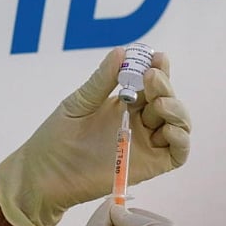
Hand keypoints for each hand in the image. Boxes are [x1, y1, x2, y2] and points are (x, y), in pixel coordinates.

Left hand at [0, 47, 190, 225]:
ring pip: (177, 124)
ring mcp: (145, 144)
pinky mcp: (149, 166)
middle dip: (164, 86)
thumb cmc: (57, 137)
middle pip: (166, 100)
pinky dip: (180, 139)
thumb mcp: (79, 103)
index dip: (159, 69)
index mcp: (124, 103)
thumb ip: (101, 81)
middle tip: (151, 78)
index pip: (151, 83)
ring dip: (176, 110)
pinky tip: (168, 129)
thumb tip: (122, 51)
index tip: (157, 57)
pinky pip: (177, 153)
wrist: (44, 174)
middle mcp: (139, 122)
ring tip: (159, 103)